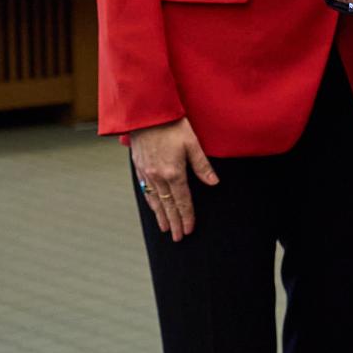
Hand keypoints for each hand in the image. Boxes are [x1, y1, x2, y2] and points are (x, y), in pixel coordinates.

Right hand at [129, 117, 218, 241]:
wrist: (146, 114)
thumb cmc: (172, 125)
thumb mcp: (193, 143)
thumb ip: (202, 166)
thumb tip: (214, 183)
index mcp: (173, 172)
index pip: (183, 200)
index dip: (187, 216)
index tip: (190, 229)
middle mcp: (158, 177)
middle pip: (168, 205)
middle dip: (174, 223)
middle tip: (179, 238)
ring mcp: (146, 173)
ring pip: (154, 200)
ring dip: (161, 216)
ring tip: (166, 229)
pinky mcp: (139, 167)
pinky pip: (145, 190)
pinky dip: (150, 202)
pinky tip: (153, 208)